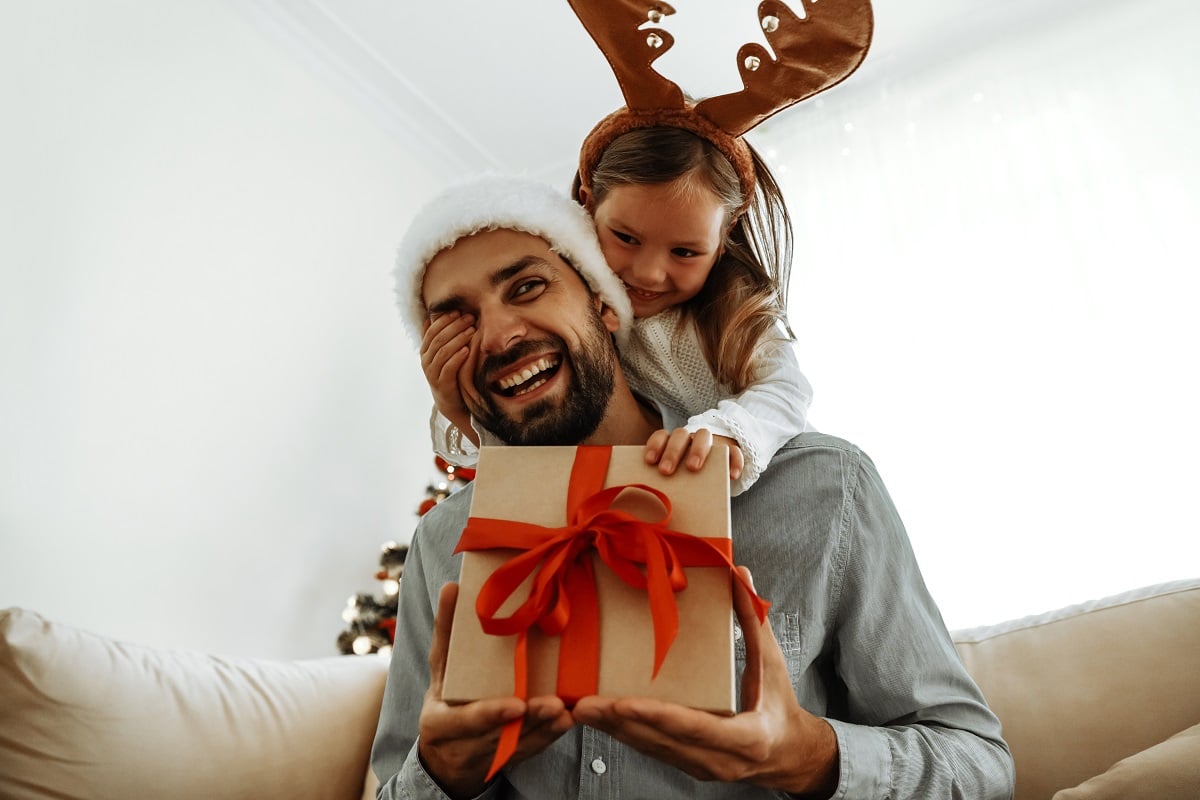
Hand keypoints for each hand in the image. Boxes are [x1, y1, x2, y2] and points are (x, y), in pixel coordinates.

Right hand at [417, 583, 574, 797]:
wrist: (445, 756)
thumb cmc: (444, 699)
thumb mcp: (439, 668)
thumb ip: (445, 632)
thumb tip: (452, 586)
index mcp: (442, 723)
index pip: (468, 720)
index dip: (492, 714)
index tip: (517, 705)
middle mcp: (466, 745)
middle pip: (502, 736)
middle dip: (530, 721)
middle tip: (555, 705)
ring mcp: (490, 757)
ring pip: (522, 744)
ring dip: (546, 728)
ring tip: (567, 710)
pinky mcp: (512, 759)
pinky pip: (533, 749)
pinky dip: (551, 736)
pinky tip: (569, 720)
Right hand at [421, 313, 478, 445]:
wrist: (451, 400)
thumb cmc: (450, 372)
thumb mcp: (444, 353)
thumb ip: (440, 337)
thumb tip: (434, 315)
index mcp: (425, 350)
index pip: (432, 330)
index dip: (445, 320)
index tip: (459, 311)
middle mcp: (426, 360)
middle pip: (438, 339)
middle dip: (454, 326)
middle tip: (470, 318)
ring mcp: (432, 373)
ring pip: (442, 352)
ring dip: (458, 339)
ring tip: (471, 331)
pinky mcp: (441, 384)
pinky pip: (448, 368)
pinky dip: (457, 358)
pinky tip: (467, 350)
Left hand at [571, 568, 839, 796]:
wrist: (789, 755)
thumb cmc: (780, 704)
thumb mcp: (771, 661)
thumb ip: (753, 617)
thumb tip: (739, 572)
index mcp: (745, 737)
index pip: (694, 727)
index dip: (656, 715)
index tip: (621, 704)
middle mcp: (719, 760)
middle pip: (661, 741)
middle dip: (619, 723)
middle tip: (582, 704)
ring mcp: (702, 768)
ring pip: (650, 748)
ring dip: (614, 730)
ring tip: (580, 708)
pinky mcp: (688, 767)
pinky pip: (652, 749)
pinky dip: (626, 733)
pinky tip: (602, 718)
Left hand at [644, 428, 744, 483]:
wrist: (716, 476)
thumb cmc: (685, 481)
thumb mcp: (674, 482)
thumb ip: (662, 486)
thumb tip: (647, 508)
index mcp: (672, 444)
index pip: (662, 436)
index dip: (655, 445)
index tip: (649, 461)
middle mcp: (690, 440)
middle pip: (680, 435)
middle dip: (672, 452)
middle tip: (666, 471)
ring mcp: (710, 442)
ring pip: (704, 435)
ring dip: (697, 450)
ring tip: (693, 469)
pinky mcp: (730, 450)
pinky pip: (734, 451)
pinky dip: (734, 462)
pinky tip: (732, 476)